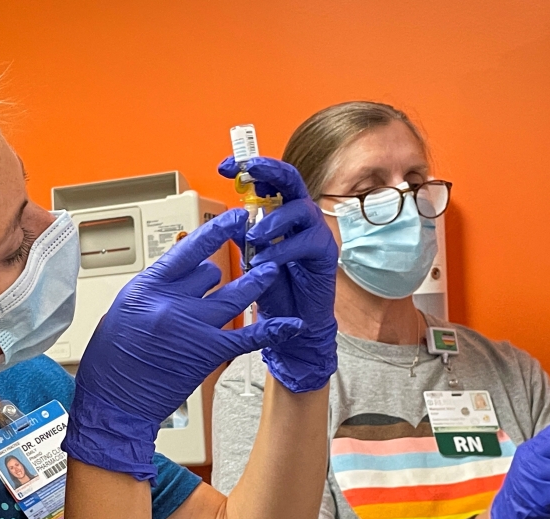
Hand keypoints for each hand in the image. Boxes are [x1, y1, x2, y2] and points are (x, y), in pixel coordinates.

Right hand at [63, 209, 304, 481]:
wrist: (113, 405)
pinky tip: (291, 324)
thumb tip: (181, 276)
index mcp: (146, 287)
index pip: (188, 248)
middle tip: (230, 272)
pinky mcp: (208, 352)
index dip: (217, 230)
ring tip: (271, 270)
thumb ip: (154, 290)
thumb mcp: (123, 311)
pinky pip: (248, 336)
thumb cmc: (111, 363)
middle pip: (211, 272)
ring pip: (235, 294)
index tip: (235, 218)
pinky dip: (272, 330)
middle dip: (220, 274)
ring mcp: (192, 326)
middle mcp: (170, 301)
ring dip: (256, 282)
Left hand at [218, 156, 338, 392]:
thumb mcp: (250, 256)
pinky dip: (282, 250)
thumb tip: (227, 216)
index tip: (225, 166)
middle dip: (268, 170)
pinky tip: (266, 262)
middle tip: (248, 170)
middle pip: (289, 179)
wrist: (292, 320)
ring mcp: (314, 231)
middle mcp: (299, 215)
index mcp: (279, 211)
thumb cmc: (273, 286)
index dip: (248, 167)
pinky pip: (305, 241)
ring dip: (272, 220)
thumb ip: (241, 235)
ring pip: (299, 208)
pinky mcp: (324, 252)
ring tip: (253, 238)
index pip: (266, 180)